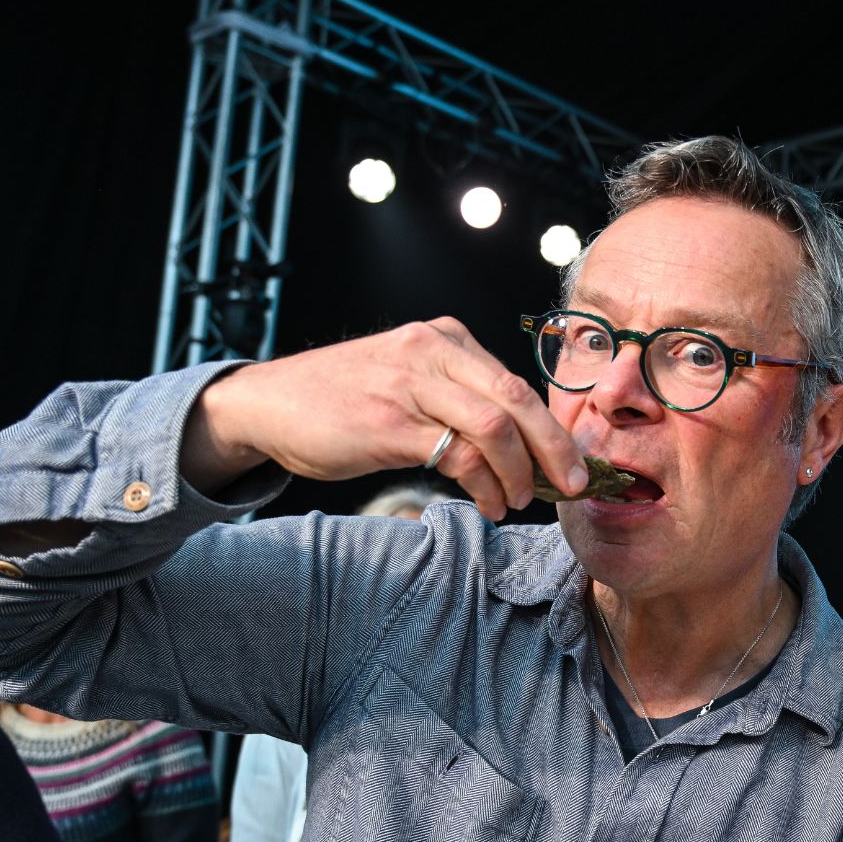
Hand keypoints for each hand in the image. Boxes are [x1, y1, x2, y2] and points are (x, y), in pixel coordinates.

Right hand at [183, 317, 590, 519]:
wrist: (268, 403)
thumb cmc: (342, 400)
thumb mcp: (409, 380)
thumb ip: (457, 397)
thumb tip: (519, 445)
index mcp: (444, 339)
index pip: (516, 383)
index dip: (551, 428)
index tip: (572, 463)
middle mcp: (432, 352)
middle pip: (517, 400)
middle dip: (554, 449)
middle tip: (574, 485)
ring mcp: (411, 386)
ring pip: (494, 428)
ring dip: (519, 473)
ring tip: (518, 500)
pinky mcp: (390, 424)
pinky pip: (458, 455)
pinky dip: (484, 485)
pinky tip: (487, 503)